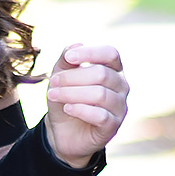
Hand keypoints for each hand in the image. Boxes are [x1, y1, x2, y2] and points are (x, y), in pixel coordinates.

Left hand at [45, 41, 128, 166]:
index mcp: (113, 70)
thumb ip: (66, 60)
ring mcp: (120, 107)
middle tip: (52, 83)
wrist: (62, 131)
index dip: (90, 53)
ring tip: (53, 95)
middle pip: (101, 74)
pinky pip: (100, 115)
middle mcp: (121, 86)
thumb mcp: (61, 76)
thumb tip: (76, 44)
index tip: (69, 57)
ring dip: (72, 93)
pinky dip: (80, 110)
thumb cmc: (66, 98)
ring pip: (100, 94)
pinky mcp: (113, 126)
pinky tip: (67, 108)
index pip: (111, 54)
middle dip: (73, 77)